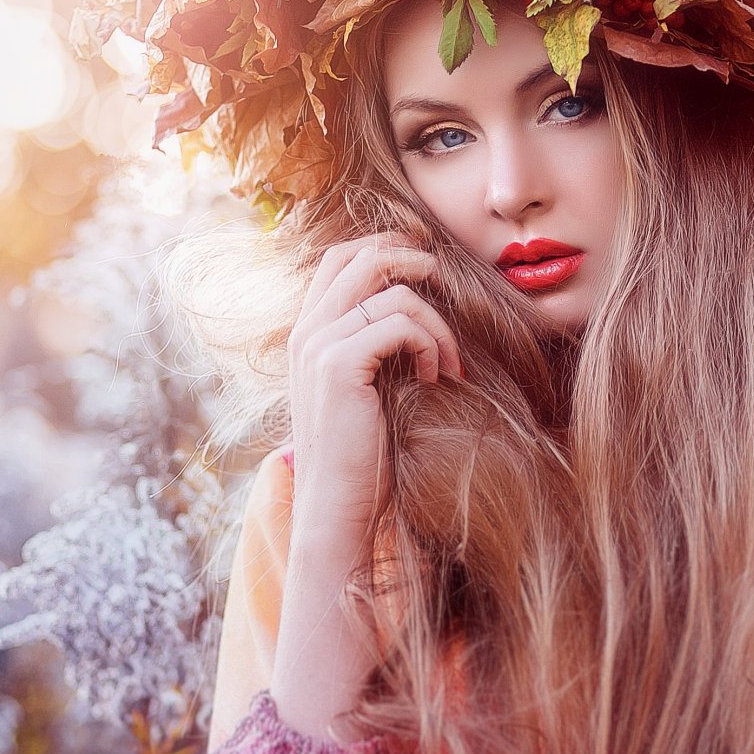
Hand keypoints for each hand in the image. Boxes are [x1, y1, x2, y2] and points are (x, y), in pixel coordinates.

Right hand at [284, 230, 462, 540]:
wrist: (336, 506)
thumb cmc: (360, 456)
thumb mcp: (364, 388)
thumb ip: (373, 346)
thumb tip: (415, 308)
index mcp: (307, 332)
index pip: (340, 258)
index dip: (385, 246)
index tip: (425, 264)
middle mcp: (306, 331)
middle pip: (361, 257)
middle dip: (413, 259)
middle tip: (446, 283)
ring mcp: (318, 345)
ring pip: (391, 291)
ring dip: (435, 322)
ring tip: (446, 362)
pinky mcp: (339, 365)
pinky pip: (398, 323)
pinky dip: (428, 344)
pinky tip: (434, 378)